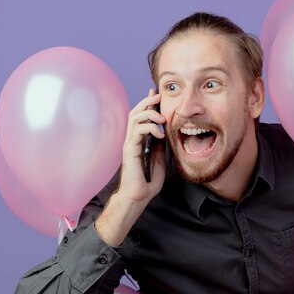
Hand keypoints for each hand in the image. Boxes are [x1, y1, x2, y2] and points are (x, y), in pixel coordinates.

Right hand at [95, 89, 166, 246]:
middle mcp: (132, 140)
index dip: (149, 105)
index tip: (157, 96)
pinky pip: (137, 131)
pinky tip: (160, 133)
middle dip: (147, 102)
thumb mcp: (159, 163)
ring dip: (149, 113)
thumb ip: (160, 149)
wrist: (137, 198)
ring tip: (162, 117)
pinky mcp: (129, 150)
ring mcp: (129, 144)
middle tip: (158, 95)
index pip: (142, 118)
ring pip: (134, 118)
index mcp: (139, 142)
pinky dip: (150, 127)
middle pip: (135, 113)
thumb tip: (164, 136)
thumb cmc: (146, 184)